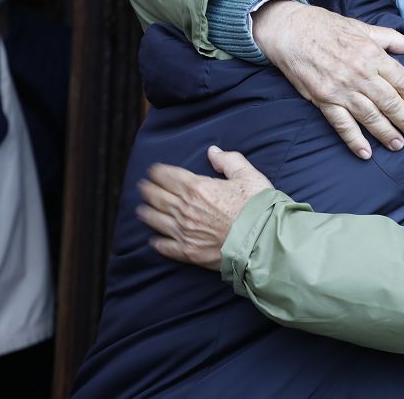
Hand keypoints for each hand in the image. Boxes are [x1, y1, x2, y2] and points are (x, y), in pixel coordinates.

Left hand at [137, 145, 273, 270]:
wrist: (262, 241)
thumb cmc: (257, 207)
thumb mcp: (247, 175)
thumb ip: (228, 160)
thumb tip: (213, 152)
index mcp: (197, 187)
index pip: (168, 176)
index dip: (157, 172)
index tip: (153, 171)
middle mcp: (185, 209)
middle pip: (157, 197)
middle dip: (147, 190)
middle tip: (142, 187)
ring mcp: (184, 231)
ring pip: (156, 220)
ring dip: (146, 213)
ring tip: (141, 210)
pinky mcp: (188, 252)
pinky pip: (165, 246)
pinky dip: (157, 242)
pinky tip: (153, 240)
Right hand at [252, 0, 403, 158]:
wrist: (290, 30)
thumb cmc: (327, 27)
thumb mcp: (363, 28)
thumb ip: (393, 39)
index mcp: (372, 54)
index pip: (403, 81)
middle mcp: (359, 74)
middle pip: (390, 102)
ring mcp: (341, 89)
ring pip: (370, 116)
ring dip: (386, 133)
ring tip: (398, 145)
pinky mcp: (323, 100)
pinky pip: (342, 124)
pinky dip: (354, 140)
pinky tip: (366, 153)